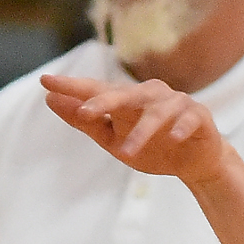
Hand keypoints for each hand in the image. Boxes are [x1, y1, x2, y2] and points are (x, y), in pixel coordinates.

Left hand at [41, 73, 230, 186]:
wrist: (193, 161)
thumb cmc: (150, 146)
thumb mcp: (112, 138)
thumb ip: (85, 121)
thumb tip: (50, 100)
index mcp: (125, 99)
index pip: (95, 90)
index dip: (72, 86)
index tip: (45, 82)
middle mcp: (149, 95)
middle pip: (124, 94)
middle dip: (104, 101)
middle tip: (85, 112)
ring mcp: (175, 104)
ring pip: (156, 112)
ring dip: (142, 131)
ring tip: (127, 151)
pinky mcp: (198, 117)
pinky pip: (189, 120)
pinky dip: (181, 127)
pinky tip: (174, 137)